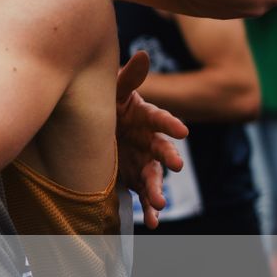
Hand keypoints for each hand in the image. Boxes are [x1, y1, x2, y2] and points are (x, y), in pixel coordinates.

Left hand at [114, 51, 187, 230]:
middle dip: (170, 157)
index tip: (183, 131)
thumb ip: (129, 77)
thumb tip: (143, 54)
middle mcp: (149, 140)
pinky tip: (151, 223)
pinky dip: (148, 210)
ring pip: (154, 177)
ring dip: (158, 189)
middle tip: (176, 165)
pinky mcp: (134, 179)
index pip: (161, 119)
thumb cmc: (107, 103)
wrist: (93, 127)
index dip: (171, 124)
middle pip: (162, 150)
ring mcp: (143, 161)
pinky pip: (143, 195)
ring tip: (159, 203)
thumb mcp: (114, 90)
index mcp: (146, 117)